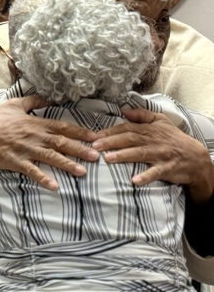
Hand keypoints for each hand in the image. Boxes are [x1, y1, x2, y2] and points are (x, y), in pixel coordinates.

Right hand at [0, 95, 98, 189]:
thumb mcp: (14, 105)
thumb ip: (33, 101)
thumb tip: (48, 97)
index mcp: (34, 123)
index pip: (61, 127)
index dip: (79, 132)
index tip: (95, 137)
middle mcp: (33, 136)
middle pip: (60, 142)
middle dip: (80, 149)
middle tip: (97, 155)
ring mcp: (25, 149)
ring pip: (50, 157)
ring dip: (67, 164)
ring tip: (82, 172)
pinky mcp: (16, 161)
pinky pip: (32, 171)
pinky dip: (43, 178)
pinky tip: (55, 186)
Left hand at [93, 107, 213, 202]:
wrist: (196, 157)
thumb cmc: (174, 139)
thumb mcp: (161, 121)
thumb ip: (142, 115)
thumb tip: (123, 110)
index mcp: (150, 130)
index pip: (127, 128)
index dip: (110, 131)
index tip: (94, 136)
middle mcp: (153, 141)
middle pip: (130, 139)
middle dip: (111, 142)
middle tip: (94, 146)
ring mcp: (160, 154)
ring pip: (140, 153)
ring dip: (123, 156)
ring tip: (108, 158)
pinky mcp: (167, 168)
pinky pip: (156, 172)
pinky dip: (146, 176)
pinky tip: (134, 181)